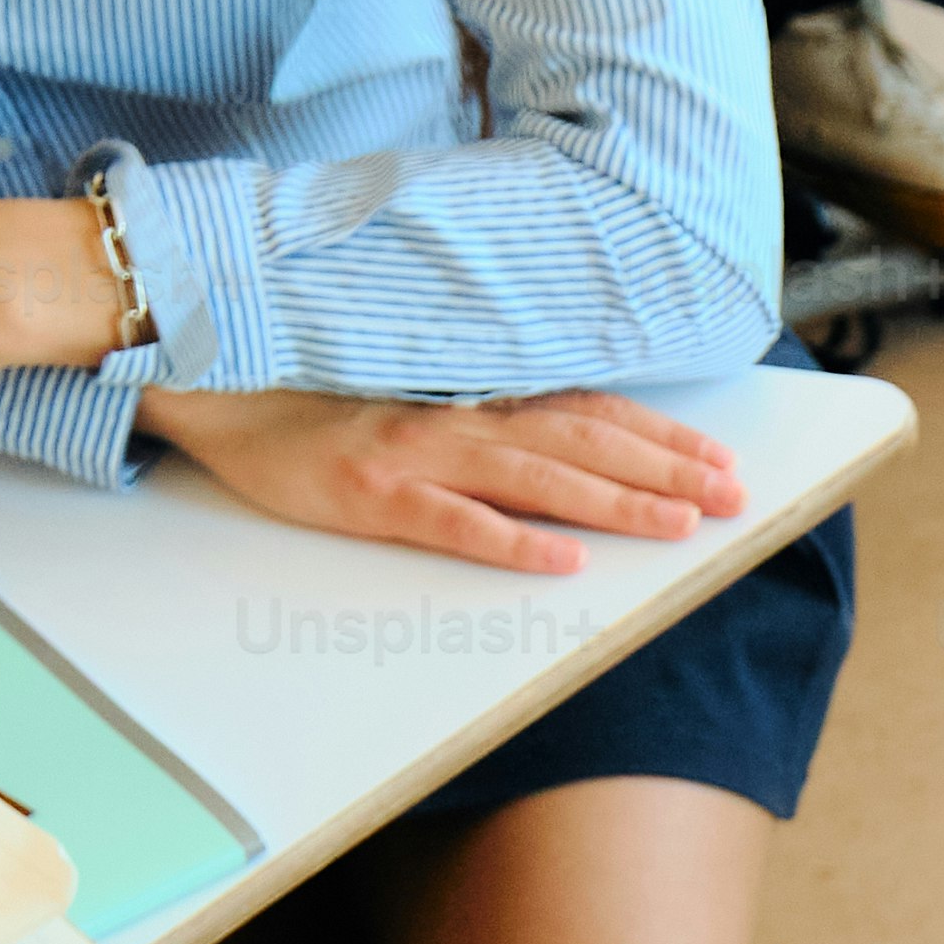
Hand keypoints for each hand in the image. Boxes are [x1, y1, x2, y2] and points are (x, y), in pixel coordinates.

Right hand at [143, 387, 749, 572]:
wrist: (211, 383)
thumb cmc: (310, 396)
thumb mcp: (410, 394)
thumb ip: (480, 412)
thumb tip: (557, 443)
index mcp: (471, 394)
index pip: (587, 412)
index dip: (658, 436)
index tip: (720, 461)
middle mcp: (458, 416)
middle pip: (583, 444)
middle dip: (665, 471)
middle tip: (733, 498)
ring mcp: (416, 454)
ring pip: (538, 479)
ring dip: (615, 503)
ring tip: (679, 525)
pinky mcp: (371, 496)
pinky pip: (455, 522)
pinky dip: (513, 541)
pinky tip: (566, 561)